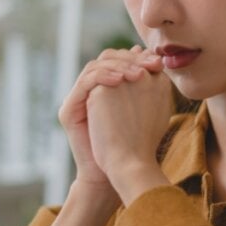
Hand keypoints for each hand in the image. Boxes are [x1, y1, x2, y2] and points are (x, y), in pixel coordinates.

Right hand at [58, 47, 162, 192]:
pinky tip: (120, 81)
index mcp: (105, 87)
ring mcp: (76, 99)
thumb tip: (155, 57)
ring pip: (94, 67)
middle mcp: (89, 90)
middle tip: (147, 65)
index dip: (136, 56)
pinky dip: (103, 77)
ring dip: (118, 67)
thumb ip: (146, 82)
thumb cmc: (136, 140)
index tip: (157, 62)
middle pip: (104, 59)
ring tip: (137, 75)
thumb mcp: (145, 104)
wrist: (120, 169)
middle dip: (128, 59)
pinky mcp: (68, 110)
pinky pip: (84, 83)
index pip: (117, 59)